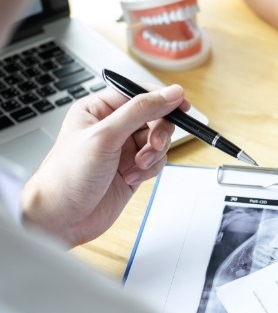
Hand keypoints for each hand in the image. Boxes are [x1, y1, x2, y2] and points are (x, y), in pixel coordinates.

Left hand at [21, 84, 189, 246]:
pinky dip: (150, 170)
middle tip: (156, 144)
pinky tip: (131, 178)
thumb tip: (170, 93)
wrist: (61, 219)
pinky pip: (156, 161)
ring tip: (136, 166)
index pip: (138, 93)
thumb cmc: (68, 176)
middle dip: (158, 132)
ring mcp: (123, 149)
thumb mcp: (106, 136)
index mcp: (99, 109)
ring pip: (158, 140)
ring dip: (153, 154)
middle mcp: (113, 126)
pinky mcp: (132, 169)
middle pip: (154, 117)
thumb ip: (141, 111)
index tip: (181, 106)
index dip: (162, 99)